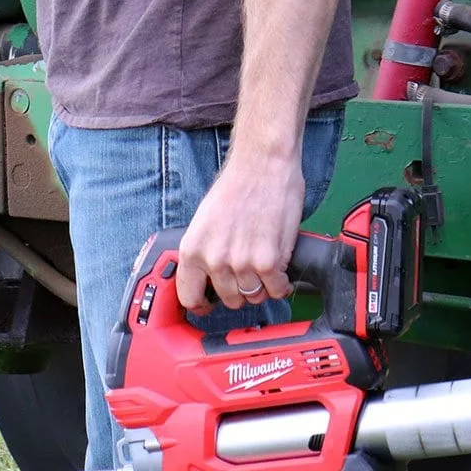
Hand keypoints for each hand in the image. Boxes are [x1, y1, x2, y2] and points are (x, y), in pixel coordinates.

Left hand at [175, 150, 304, 310]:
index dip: (202, 304)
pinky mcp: (268, 261)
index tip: (210, 304)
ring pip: (254, 296)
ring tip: (265, 267)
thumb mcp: (204, 222)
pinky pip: (277, 289)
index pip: (189, 297)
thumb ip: (204, 252)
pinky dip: (281, 284)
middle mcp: (214, 260)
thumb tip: (208, 278)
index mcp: (192, 251)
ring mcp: (241, 263)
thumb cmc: (236, 187)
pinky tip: (280, 271)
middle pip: (229, 300)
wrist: (262, 166)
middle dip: (240, 291)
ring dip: (262, 287)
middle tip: (248, 274)